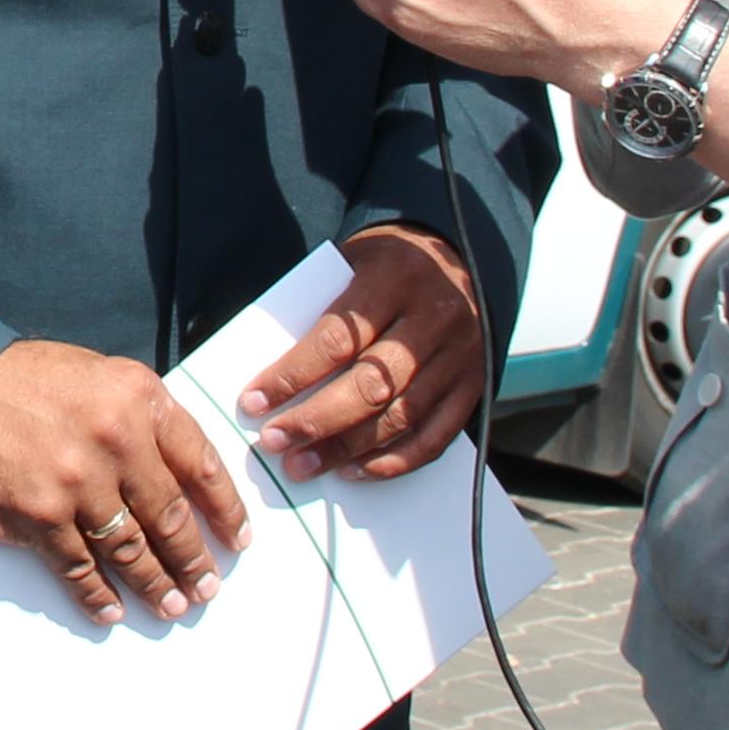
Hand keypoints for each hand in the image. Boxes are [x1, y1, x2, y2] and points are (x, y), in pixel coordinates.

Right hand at [0, 336, 253, 623]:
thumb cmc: (24, 379)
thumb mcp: (102, 376)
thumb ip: (145, 418)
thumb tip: (184, 478)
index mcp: (139, 399)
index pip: (201, 465)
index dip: (225, 511)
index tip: (236, 539)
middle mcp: (114, 441)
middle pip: (171, 517)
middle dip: (193, 560)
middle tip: (207, 587)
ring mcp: (76, 485)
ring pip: (131, 551)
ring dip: (155, 585)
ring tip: (171, 605)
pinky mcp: (37, 518)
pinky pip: (79, 569)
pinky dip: (98, 596)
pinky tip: (112, 610)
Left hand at [238, 223, 489, 483]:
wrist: (462, 258)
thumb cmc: (387, 266)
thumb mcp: (352, 263)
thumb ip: (321, 310)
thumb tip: (272, 376)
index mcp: (394, 279)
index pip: (337, 339)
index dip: (292, 375)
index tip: (254, 400)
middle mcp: (433, 318)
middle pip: (370, 384)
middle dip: (316, 420)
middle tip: (275, 442)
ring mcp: (459, 355)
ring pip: (401, 415)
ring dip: (348, 449)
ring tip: (304, 465)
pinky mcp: (474, 384)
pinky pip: (436, 435)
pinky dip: (395, 461)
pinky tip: (355, 470)